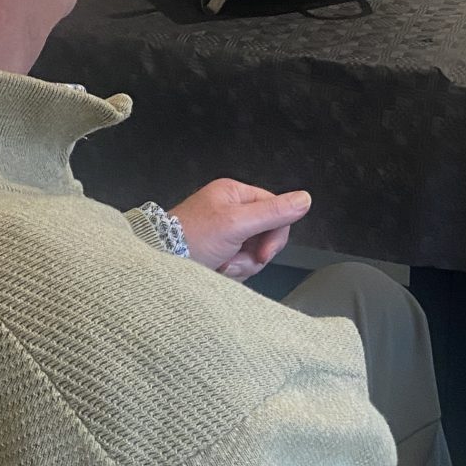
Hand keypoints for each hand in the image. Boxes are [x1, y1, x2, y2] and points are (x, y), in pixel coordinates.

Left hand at [170, 178, 311, 279]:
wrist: (159, 265)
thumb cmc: (192, 237)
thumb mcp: (236, 224)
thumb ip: (272, 213)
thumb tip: (306, 198)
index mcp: (235, 194)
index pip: (275, 209)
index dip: (275, 233)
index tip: (263, 253)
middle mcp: (231, 209)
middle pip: (267, 233)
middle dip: (253, 253)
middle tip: (234, 261)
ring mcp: (225, 232)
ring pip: (255, 251)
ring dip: (242, 264)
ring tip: (221, 266)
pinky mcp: (219, 251)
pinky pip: (240, 262)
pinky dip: (232, 271)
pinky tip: (217, 271)